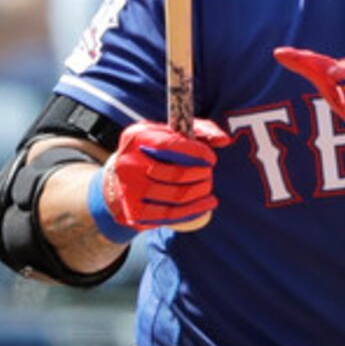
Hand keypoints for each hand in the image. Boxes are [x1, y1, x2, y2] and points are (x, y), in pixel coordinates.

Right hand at [96, 120, 228, 236]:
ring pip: (176, 195)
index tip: (210, 158)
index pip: (170, 145)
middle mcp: (128, 163)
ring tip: (208, 187)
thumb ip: (198, 130)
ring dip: (200, 192)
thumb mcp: (169, 133)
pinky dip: (193, 211)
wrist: (120, 179)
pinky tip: (207, 204)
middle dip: (201, 175)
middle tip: (209, 174)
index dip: (196, 153)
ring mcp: (130, 189)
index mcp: (136, 138)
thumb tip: (224, 139)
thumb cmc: (153, 152)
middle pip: (175, 173)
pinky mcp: (134, 211)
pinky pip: (170, 215)